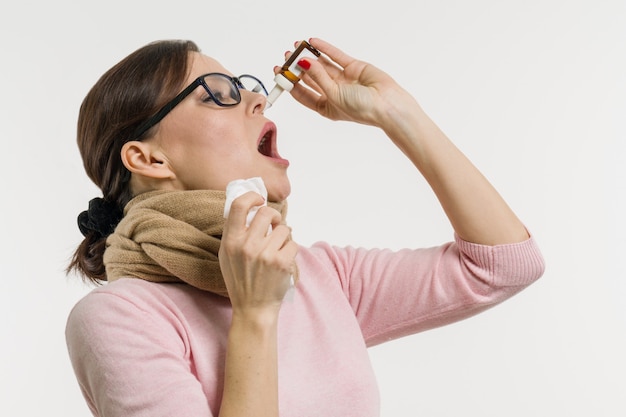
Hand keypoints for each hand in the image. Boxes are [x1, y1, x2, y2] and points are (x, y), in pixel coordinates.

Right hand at [219, 192, 297, 315]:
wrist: (253, 308)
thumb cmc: (240, 280)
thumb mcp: (227, 255)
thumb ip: (234, 232)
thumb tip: (248, 207)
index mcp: (231, 241)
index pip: (238, 206)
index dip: (251, 197)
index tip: (259, 200)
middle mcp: (247, 246)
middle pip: (266, 213)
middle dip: (274, 216)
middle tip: (274, 224)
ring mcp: (265, 254)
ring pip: (284, 228)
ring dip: (284, 236)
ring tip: (277, 249)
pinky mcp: (281, 262)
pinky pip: (293, 243)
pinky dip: (291, 250)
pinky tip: (283, 260)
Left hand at [282, 38, 415, 129]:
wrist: (387, 105)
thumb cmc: (363, 109)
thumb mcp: (333, 96)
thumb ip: (318, 77)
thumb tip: (304, 62)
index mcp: (326, 107)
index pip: (303, 94)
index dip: (290, 83)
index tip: (279, 73)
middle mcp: (333, 93)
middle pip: (310, 78)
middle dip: (297, 68)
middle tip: (286, 58)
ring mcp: (343, 80)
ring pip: (322, 65)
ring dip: (309, 56)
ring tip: (295, 47)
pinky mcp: (353, 68)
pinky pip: (335, 56)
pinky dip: (324, 49)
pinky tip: (312, 42)